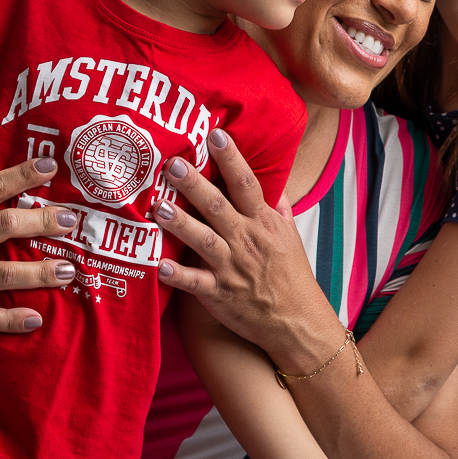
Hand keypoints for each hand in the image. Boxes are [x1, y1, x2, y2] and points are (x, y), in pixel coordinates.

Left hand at [152, 130, 344, 365]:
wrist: (298, 323)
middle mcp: (247, 241)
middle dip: (195, 185)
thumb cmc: (291, 276)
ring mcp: (232, 268)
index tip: (216, 135)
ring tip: (159, 207)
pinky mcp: (220, 294)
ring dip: (181, 224)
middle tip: (174, 165)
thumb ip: (278, 207)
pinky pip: (195, 284)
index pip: (247, 184)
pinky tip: (159, 266)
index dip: (232, 159)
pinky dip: (178, 276)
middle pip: (218, 206)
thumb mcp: (290, 236)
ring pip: (203, 241)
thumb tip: (271, 182)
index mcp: (263, 223)